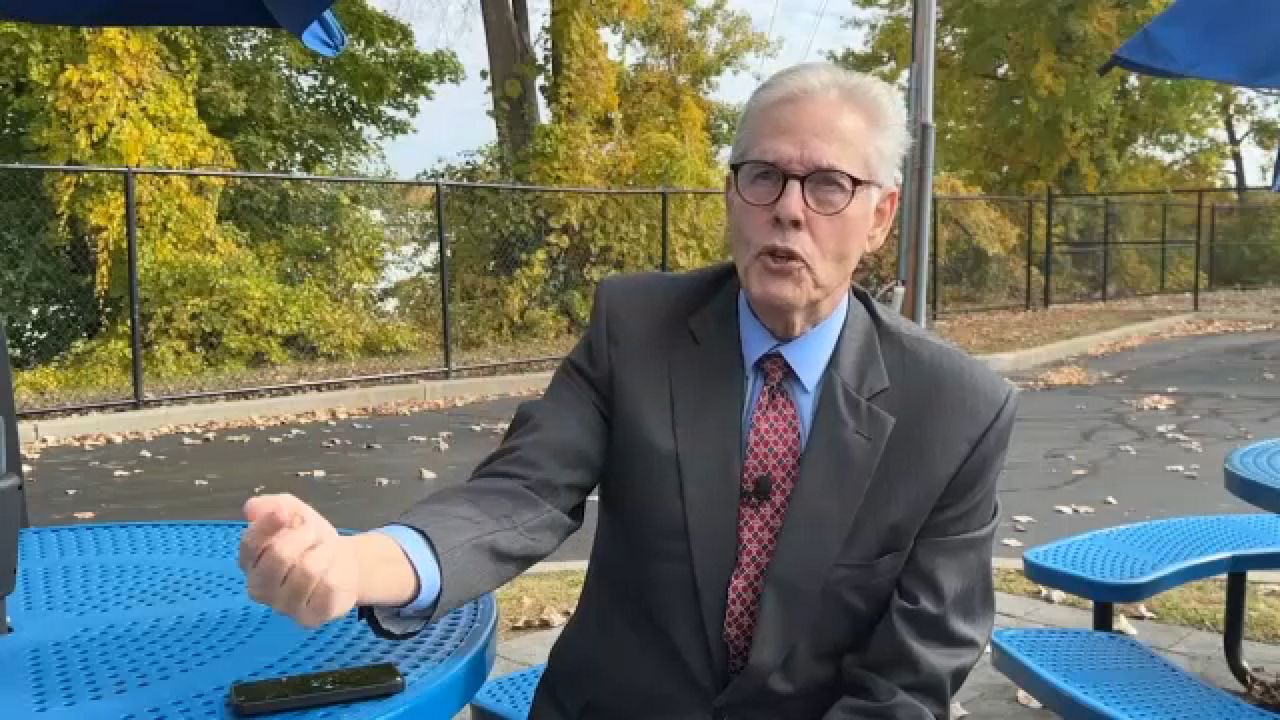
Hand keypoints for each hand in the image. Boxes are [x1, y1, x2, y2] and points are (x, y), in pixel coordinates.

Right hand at [238, 493, 360, 627]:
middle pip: (279, 556)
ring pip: (308, 570)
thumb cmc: (310, 539)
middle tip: (314, 533)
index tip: (286, 512)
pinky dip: (337, 570)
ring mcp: (283, 607)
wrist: (341, 562)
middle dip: (304, 536)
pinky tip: (333, 572)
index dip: (268, 525)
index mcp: (249, 562)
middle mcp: (259, 588)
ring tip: (326, 551)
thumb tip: (252, 508)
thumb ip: (271, 505)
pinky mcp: (309, 618)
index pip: (250, 543)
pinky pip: (328, 587)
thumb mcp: (293, 512)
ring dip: (324, 551)